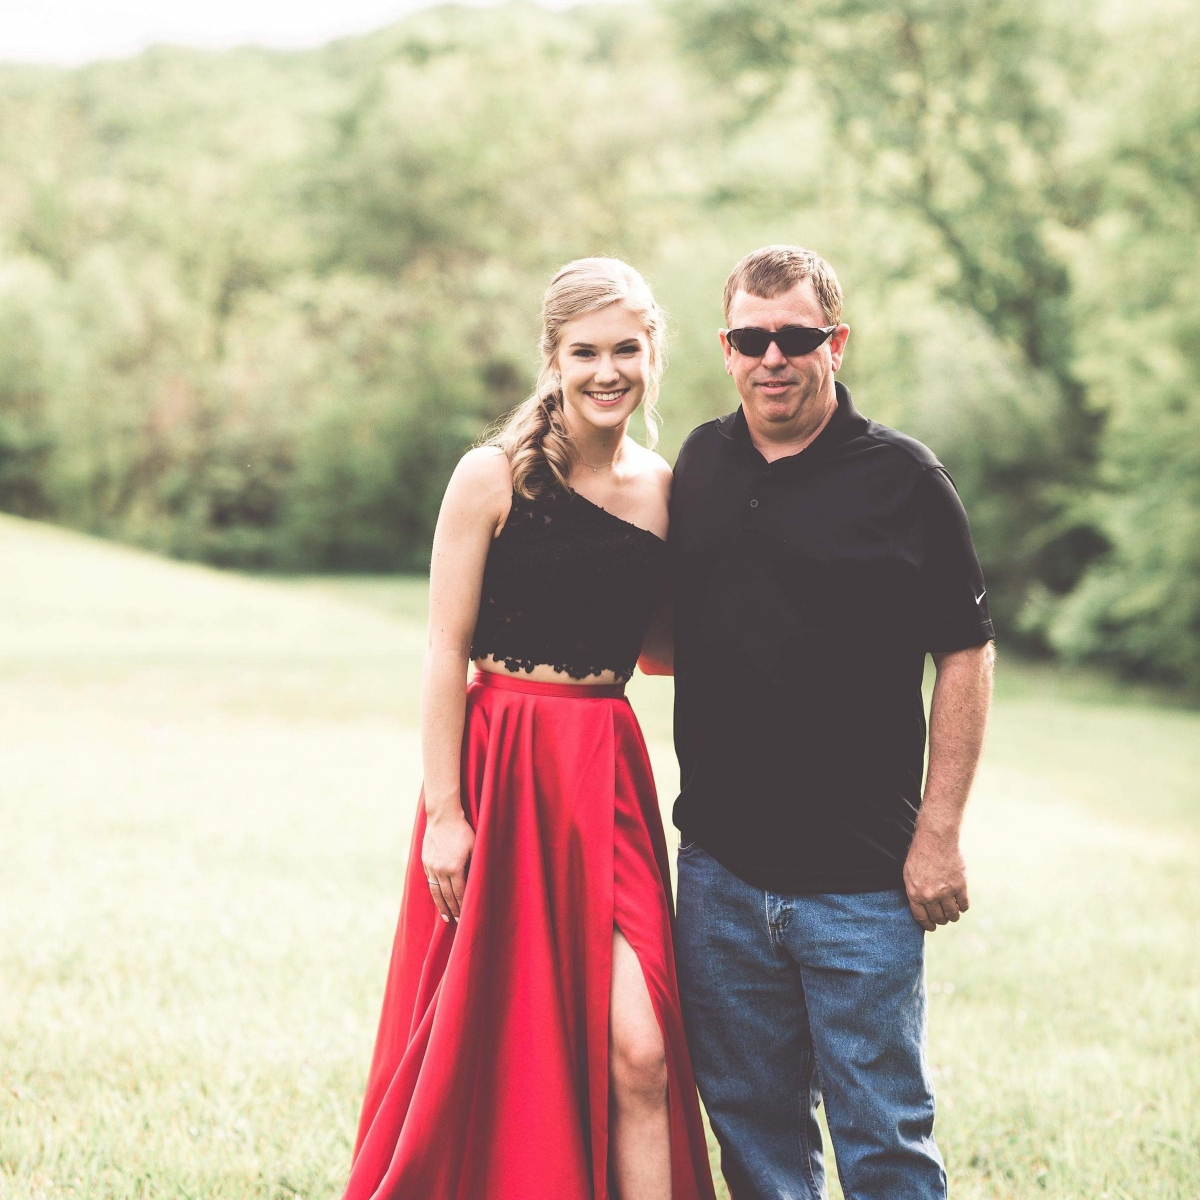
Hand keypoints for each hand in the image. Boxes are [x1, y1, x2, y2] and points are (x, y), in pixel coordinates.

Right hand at [421, 808, 474, 922]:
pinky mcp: (425, 861)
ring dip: (441, 905)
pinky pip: (430, 881)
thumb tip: (476, 882)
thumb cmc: (462, 831)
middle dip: (453, 909)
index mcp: (454, 868)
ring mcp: (431, 866)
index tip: (465, 916)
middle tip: (457, 920)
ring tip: (446, 916)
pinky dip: (434, 892)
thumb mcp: (474, 847)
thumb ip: (473, 866)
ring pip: (435, 891)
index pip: (459, 893)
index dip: (462, 906)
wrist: (442, 817)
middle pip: (447, 896)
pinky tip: (438, 897)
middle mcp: (440, 870)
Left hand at [903, 827, 968, 931]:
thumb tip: (920, 908)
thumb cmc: (919, 856)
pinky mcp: (960, 886)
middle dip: (941, 920)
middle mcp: (930, 896)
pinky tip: (960, 905)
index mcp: (915, 894)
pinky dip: (963, 907)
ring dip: (953, 916)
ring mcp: (946, 892)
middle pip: (938, 917)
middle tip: (943, 918)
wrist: (935, 840)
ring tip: (952, 914)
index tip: (932, 927)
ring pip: (952, 914)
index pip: (922, 918)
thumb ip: (914, 892)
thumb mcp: (909, 875)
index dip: (928, 925)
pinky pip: (964, 905)